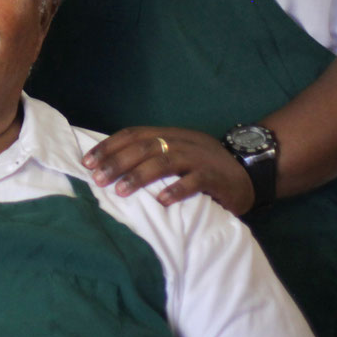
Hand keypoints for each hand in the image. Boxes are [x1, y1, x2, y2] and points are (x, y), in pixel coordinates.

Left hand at [83, 126, 255, 214]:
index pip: (133, 134)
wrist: (249, 171)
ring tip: (120, 191)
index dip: (109, 146)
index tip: (88, 162)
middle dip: (118, 162)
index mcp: (169, 135)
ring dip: (139, 175)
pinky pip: (194, 181)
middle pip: (144, 146)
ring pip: (164, 161)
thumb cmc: (206, 166)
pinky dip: (176, 190)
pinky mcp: (214, 177)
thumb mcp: (178, 153)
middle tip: (98, 178)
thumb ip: (152, 156)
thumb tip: (113, 168)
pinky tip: (161, 201)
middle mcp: (181, 142)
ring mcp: (198, 158)